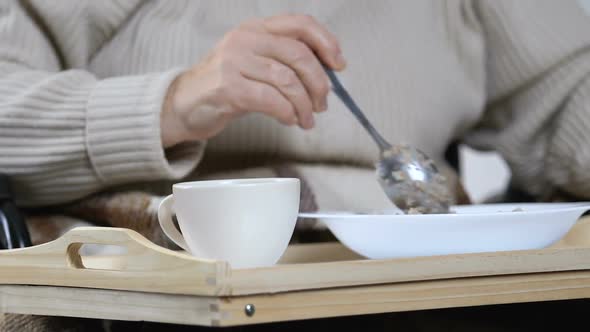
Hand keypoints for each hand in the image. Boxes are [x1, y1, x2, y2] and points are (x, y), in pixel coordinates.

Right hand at [161, 14, 345, 147]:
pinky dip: (288, 113)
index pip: (300, 24)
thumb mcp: (254, 63)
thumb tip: (326, 74)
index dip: (326, 43)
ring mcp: (234, 61)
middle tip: (322, 103)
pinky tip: (289, 120)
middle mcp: (245, 39)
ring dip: (305, 105)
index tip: (339, 65)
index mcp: (256, 28)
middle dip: (319, 83)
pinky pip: (271, 100)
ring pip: (287, 80)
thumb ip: (284, 62)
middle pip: (299, 55)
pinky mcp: (228, 87)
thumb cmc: (225, 86)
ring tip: (307, 119)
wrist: (184, 105)